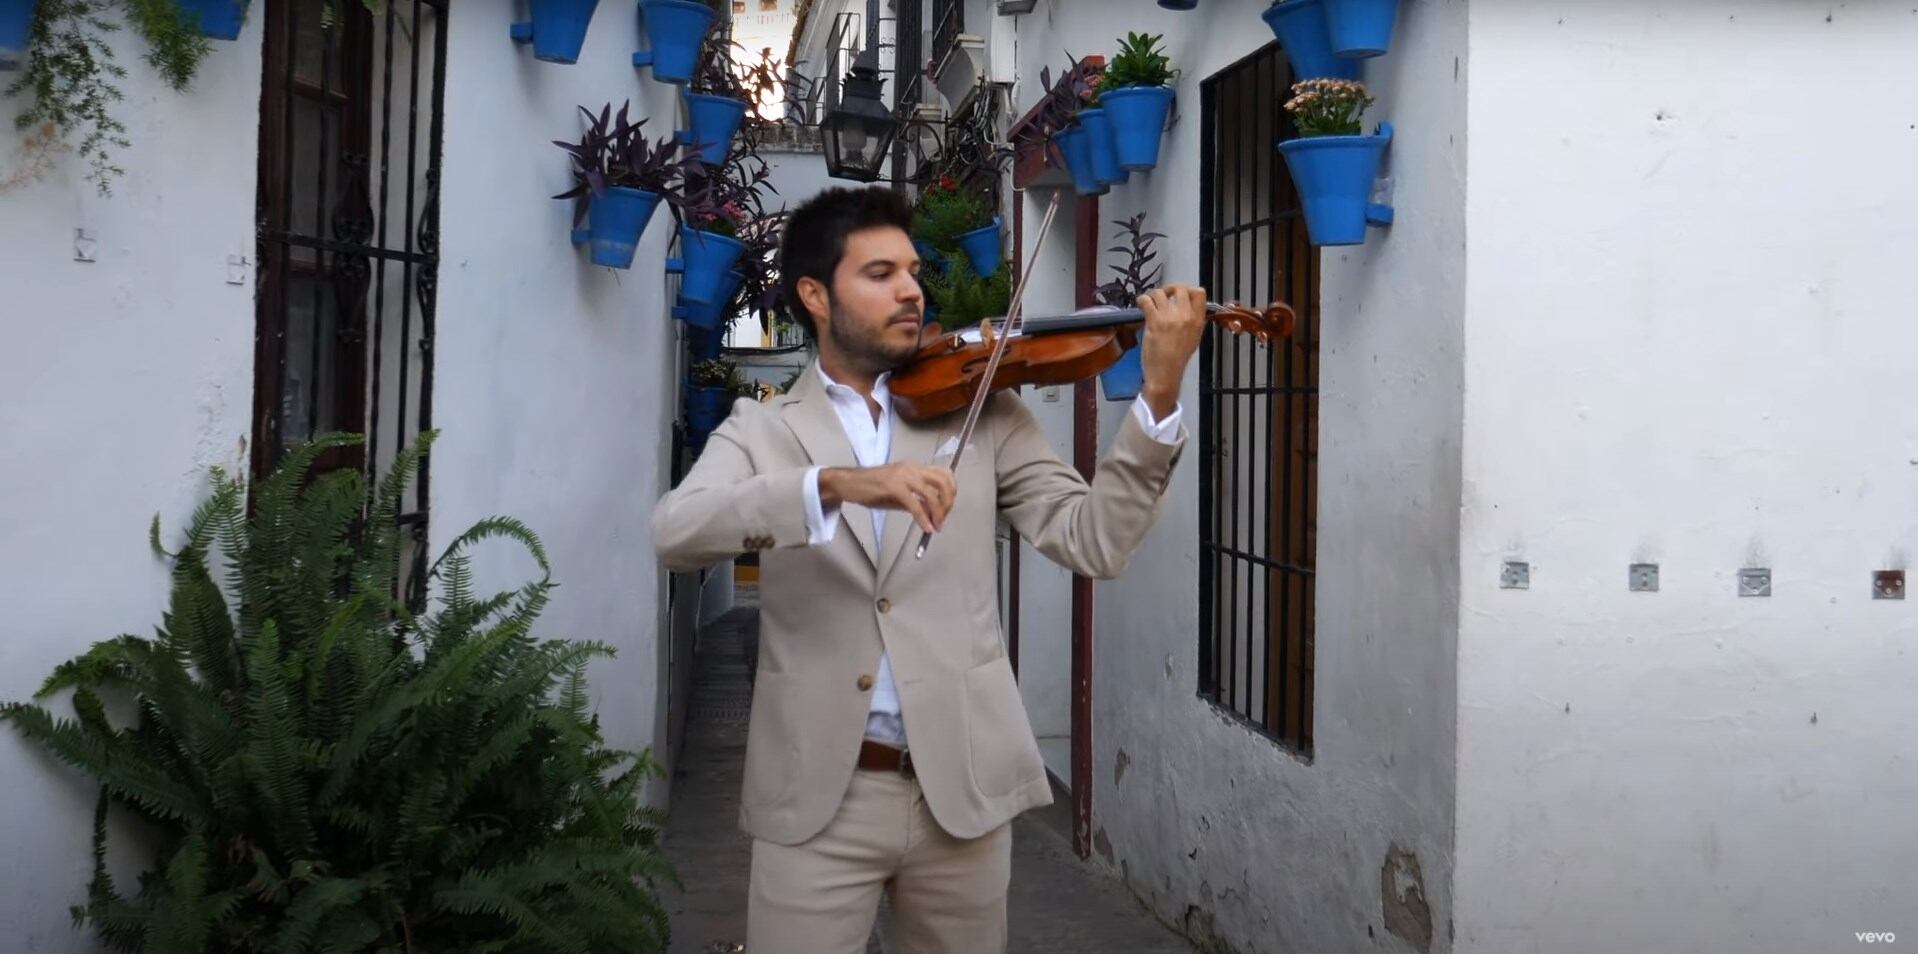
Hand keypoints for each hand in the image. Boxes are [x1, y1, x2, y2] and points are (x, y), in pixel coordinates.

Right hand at [819, 463, 957, 533]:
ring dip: (938, 512)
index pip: (944, 474)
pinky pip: (915, 504)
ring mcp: (902, 476)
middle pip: (943, 481)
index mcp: (914, 467)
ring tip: (936, 525)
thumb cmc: (870, 487)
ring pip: (932, 493)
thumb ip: (916, 500)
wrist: (848, 483)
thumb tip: (932, 513)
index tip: (947, 509)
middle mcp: (911, 468)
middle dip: (948, 502)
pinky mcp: (893, 487)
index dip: (951, 492)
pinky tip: (925, 527)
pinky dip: (923, 518)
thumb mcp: (898, 493)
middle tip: (943, 518)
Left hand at [1137, 284, 1208, 417]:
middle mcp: (1186, 317)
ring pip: (1161, 292)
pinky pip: (1147, 300)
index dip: (1188, 289)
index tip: (1179, 294)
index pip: (1199, 293)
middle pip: (1180, 288)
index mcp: (1198, 321)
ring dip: (1154, 294)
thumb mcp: (1193, 339)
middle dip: (1170, 289)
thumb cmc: (1177, 360)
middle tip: (1163, 296)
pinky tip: (1141, 304)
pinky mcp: (1154, 321)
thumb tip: (1185, 309)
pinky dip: (1142, 299)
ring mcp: (1170, 318)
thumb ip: (1192, 322)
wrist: (1165, 374)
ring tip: (1150, 302)